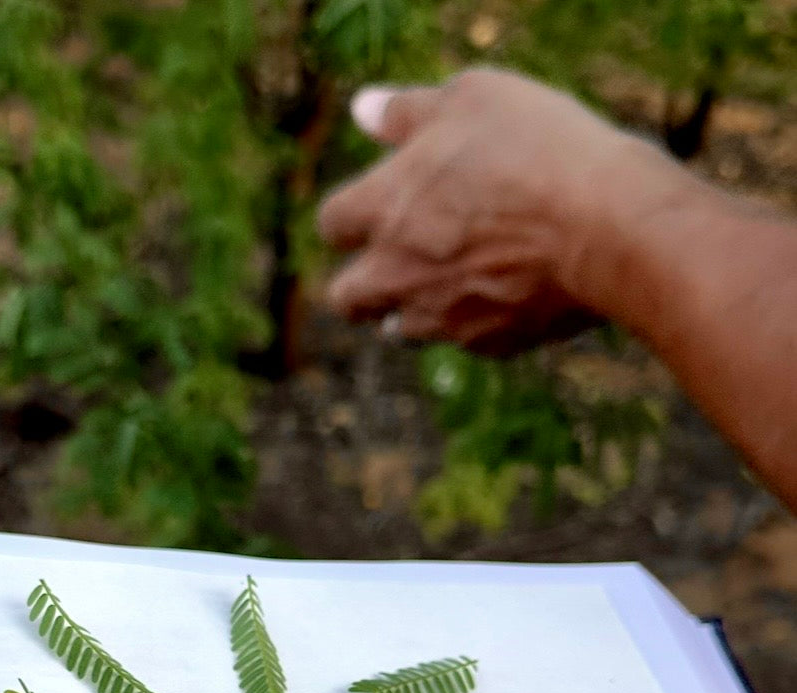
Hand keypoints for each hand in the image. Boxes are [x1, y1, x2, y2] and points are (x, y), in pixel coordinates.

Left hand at [317, 68, 666, 353]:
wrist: (606, 229)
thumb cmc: (536, 151)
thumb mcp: (470, 100)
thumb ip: (406, 111)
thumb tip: (364, 111)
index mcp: (382, 210)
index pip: (332, 223)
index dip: (351, 215)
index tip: (375, 204)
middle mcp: (396, 273)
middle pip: (347, 299)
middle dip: (361, 284)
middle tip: (393, 263)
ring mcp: (439, 317)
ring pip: (399, 329)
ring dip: (412, 308)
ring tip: (450, 281)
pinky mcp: (486, 345)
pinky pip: (464, 340)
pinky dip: (474, 321)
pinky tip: (508, 293)